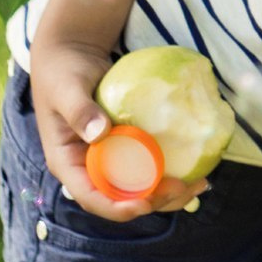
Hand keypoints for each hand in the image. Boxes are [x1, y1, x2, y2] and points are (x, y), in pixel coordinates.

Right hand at [30, 38, 208, 221]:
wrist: (72, 53)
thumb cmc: (62, 71)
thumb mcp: (66, 88)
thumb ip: (79, 110)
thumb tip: (100, 133)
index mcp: (68, 164)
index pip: (91, 198)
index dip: (117, 208)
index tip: (145, 203)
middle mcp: (88, 168)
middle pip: (120, 199)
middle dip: (153, 200)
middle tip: (183, 188)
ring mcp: (108, 158)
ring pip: (137, 187)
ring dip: (167, 191)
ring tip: (198, 184)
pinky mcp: (125, 146)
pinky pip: (146, 165)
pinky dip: (168, 170)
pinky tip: (193, 168)